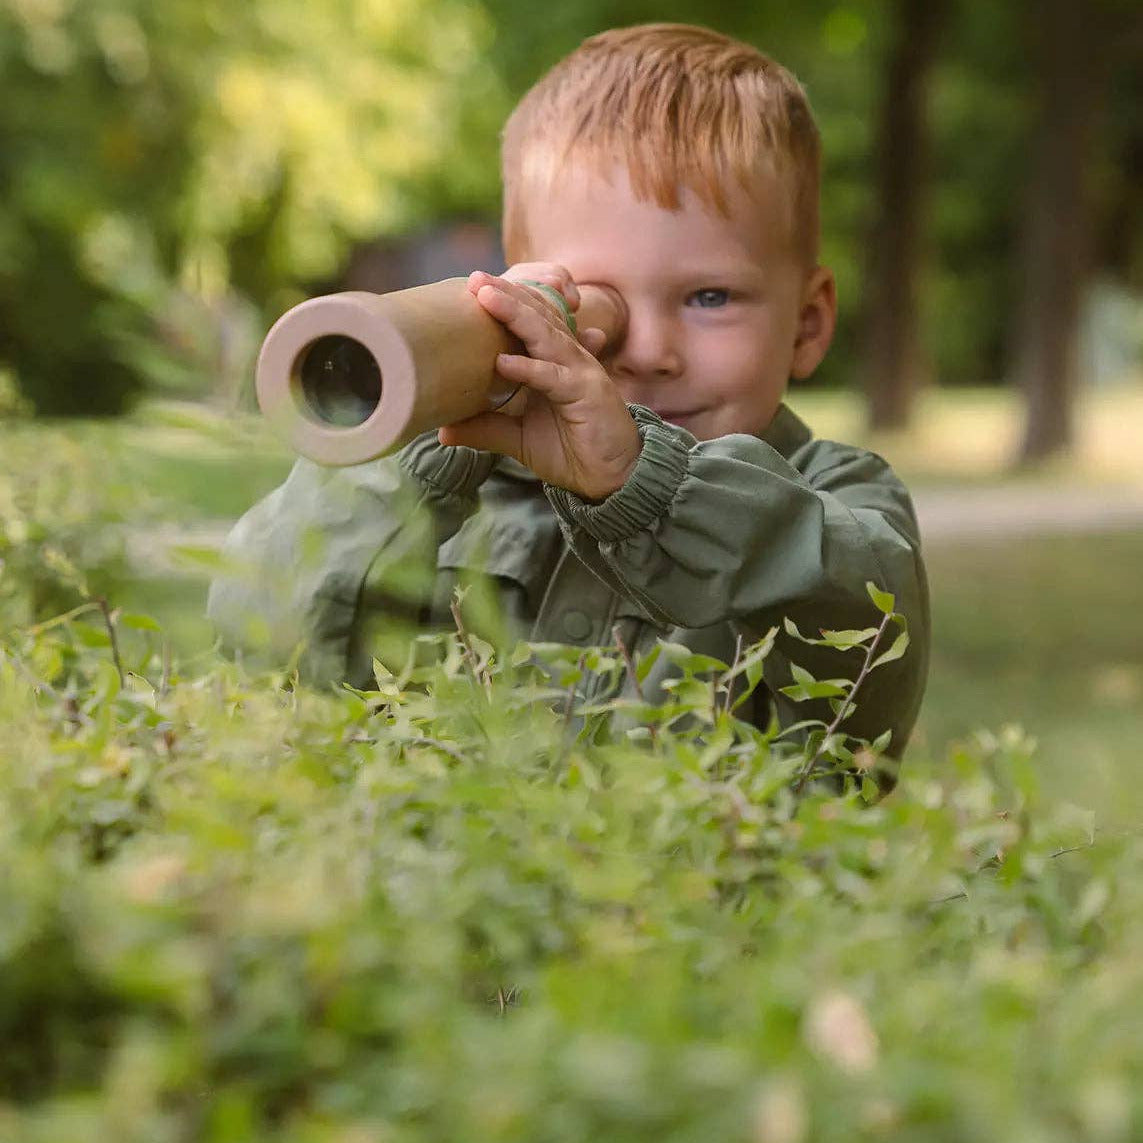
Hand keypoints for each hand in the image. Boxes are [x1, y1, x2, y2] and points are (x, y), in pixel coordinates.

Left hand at [438, 270, 640, 500]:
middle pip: (537, 318)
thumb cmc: (571, 450)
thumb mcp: (518, 438)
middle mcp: (569, 359)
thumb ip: (486, 428)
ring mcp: (580, 373)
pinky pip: (554, 378)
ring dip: (516, 315)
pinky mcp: (587, 395)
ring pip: (546, 337)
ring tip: (486, 298)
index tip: (473, 286)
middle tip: (476, 279)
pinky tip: (503, 363)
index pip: (530, 322)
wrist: (611, 477)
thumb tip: (443, 432)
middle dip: (507, 295)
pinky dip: (529, 369)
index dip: (506, 301)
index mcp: (554, 361)